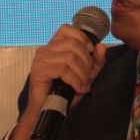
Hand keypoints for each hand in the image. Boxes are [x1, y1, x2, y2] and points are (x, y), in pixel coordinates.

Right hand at [10, 24, 106, 139]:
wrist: (47, 110)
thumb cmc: (64, 93)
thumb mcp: (85, 75)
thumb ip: (95, 61)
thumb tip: (101, 47)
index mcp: (54, 47)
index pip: (68, 29)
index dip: (83, 39)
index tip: (90, 55)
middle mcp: (45, 49)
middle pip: (74, 44)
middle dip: (87, 62)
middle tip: (87, 77)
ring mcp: (41, 59)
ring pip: (70, 57)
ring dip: (82, 73)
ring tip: (83, 85)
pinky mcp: (39, 70)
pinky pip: (63, 69)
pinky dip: (75, 80)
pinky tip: (78, 88)